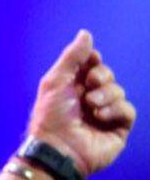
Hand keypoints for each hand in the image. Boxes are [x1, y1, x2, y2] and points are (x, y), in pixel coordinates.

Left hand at [26, 30, 135, 176]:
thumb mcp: (57, 80)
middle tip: (88, 86)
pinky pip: (128, 110)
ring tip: (90, 107)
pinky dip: (115, 110)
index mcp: (72, 86)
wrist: (59, 146)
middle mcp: (89, 98)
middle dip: (100, 76)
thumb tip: (86, 33)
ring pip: (118, 91)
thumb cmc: (52, 115)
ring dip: (105, 96)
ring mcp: (104, 113)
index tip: (90, 60)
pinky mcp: (118, 128)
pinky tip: (99, 117)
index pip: (91, 65)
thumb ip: (73, 57)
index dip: (93, 60)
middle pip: (107, 75)